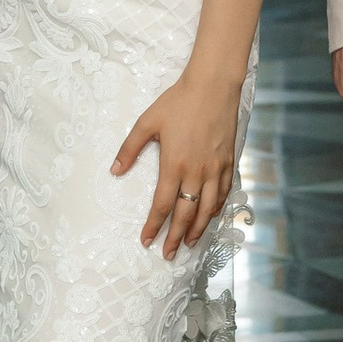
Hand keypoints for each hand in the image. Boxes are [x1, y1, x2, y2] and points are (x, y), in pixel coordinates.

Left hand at [114, 66, 240, 257]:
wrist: (213, 86)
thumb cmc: (178, 102)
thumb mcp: (147, 122)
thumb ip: (130, 148)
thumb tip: (114, 171)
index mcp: (174, 164)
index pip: (162, 205)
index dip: (153, 226)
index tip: (146, 241)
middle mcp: (196, 172)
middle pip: (185, 214)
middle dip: (176, 237)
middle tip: (169, 255)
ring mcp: (215, 169)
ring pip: (207, 209)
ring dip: (197, 229)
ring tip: (189, 243)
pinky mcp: (229, 162)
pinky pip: (223, 194)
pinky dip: (216, 210)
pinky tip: (209, 217)